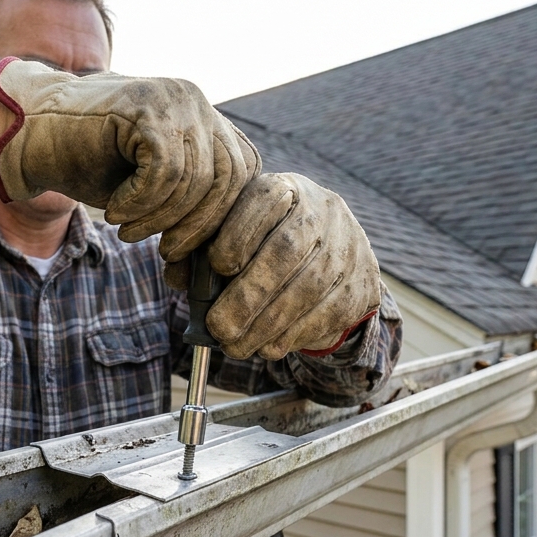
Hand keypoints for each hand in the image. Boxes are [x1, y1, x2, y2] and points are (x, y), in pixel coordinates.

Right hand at [0, 57, 259, 261]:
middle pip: (229, 178)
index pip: (243, 170)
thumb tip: (224, 261)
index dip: (221, 217)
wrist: (25, 134)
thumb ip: (190, 204)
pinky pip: (165, 172)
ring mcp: (171, 97)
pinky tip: (116, 210)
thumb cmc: (85, 164)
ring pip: (196, 179)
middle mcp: (194, 99)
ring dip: (161, 218)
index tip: (186, 248)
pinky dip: (141, 203)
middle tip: (165, 250)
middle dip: (198, 226)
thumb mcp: (150, 189)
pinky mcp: (144, 107)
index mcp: (202, 115)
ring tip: (128, 228)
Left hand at [205, 173, 380, 359]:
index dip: (239, 234)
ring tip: (236, 346)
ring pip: (308, 288)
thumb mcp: (238, 233)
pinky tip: (268, 347)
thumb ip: (202, 250)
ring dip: (266, 324)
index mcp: (285, 189)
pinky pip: (327, 313)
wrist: (337, 253)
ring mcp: (348, 248)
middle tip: (219, 327)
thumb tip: (176, 274)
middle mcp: (323, 211)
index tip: (217, 264)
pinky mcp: (361, 285)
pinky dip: (292, 336)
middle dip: (248, 295)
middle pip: (287, 251)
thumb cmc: (267, 245)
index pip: (265, 199)